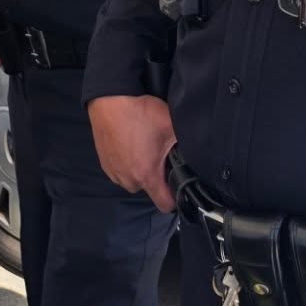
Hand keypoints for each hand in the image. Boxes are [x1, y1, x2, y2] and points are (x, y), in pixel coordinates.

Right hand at [88, 95, 176, 212]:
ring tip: (142, 146)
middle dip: (157, 176)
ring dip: (140, 169)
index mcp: (147, 175)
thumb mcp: (170, 125)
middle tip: (159, 153)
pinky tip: (129, 144)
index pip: (166, 204)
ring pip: (134, 180)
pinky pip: (121, 171)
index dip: (176, 199)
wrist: (109, 101)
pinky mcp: (105, 164)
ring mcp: (114, 173)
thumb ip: (185, 142)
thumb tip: (200, 149)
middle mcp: (129, 180)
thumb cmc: (139, 113)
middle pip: (150, 190)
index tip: (178, 186)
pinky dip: (126, 163)